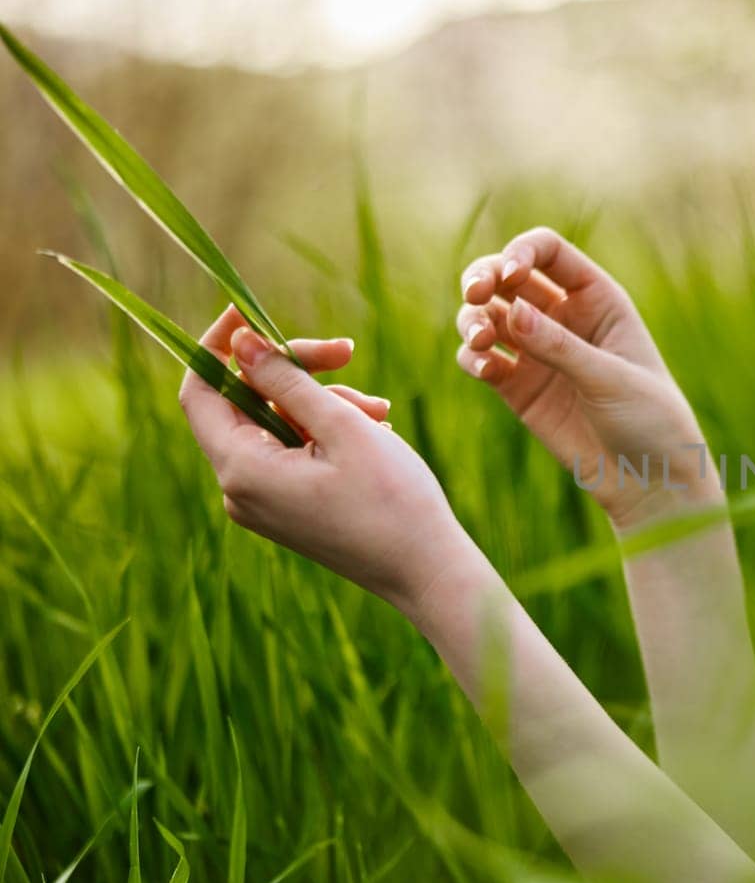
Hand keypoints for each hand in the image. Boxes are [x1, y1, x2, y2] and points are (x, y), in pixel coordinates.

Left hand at [179, 306, 472, 605]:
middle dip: (295, 372)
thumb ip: (285, 380)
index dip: (219, 346)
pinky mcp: (287, 510)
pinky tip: (374, 432)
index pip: (199, 390)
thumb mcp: (341, 426)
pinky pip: (292, 452)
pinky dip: (326, 432)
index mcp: (242, 470)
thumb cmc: (392, 500)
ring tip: (379, 411)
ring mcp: (263, 503)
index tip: (251, 312)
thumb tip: (239, 342)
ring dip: (323, 403)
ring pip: (276, 424)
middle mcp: (240, 490)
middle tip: (345, 352)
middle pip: (245, 403)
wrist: (427, 571)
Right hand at [455, 226, 722, 530]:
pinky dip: (473, 358)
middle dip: (483, 278)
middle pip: (507, 276)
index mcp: (598, 299)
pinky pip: (481, 359)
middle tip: (475, 296)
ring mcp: (538, 353)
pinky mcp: (518, 388)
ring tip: (480, 342)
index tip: (508, 278)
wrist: (649, 481)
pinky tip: (484, 368)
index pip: (548, 252)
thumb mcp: (609, 378)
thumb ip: (560, 346)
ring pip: (488, 316)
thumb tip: (511, 310)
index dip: (520, 253)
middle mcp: (564, 318)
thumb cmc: (649, 420)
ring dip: (472, 320)